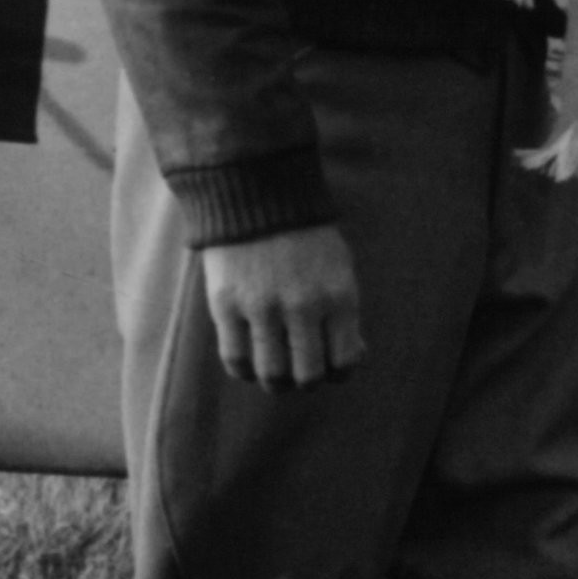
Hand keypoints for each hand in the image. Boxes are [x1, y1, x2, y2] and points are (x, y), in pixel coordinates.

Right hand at [199, 224, 364, 390]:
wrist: (257, 195)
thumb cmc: (305, 238)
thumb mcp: (339, 269)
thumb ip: (345, 314)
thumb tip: (351, 360)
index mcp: (339, 296)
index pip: (344, 361)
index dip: (337, 373)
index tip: (329, 368)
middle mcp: (304, 305)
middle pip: (308, 375)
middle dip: (306, 383)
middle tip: (299, 376)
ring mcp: (263, 306)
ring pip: (272, 374)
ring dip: (275, 384)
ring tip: (274, 377)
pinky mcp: (227, 304)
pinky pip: (236, 359)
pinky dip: (244, 371)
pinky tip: (249, 364)